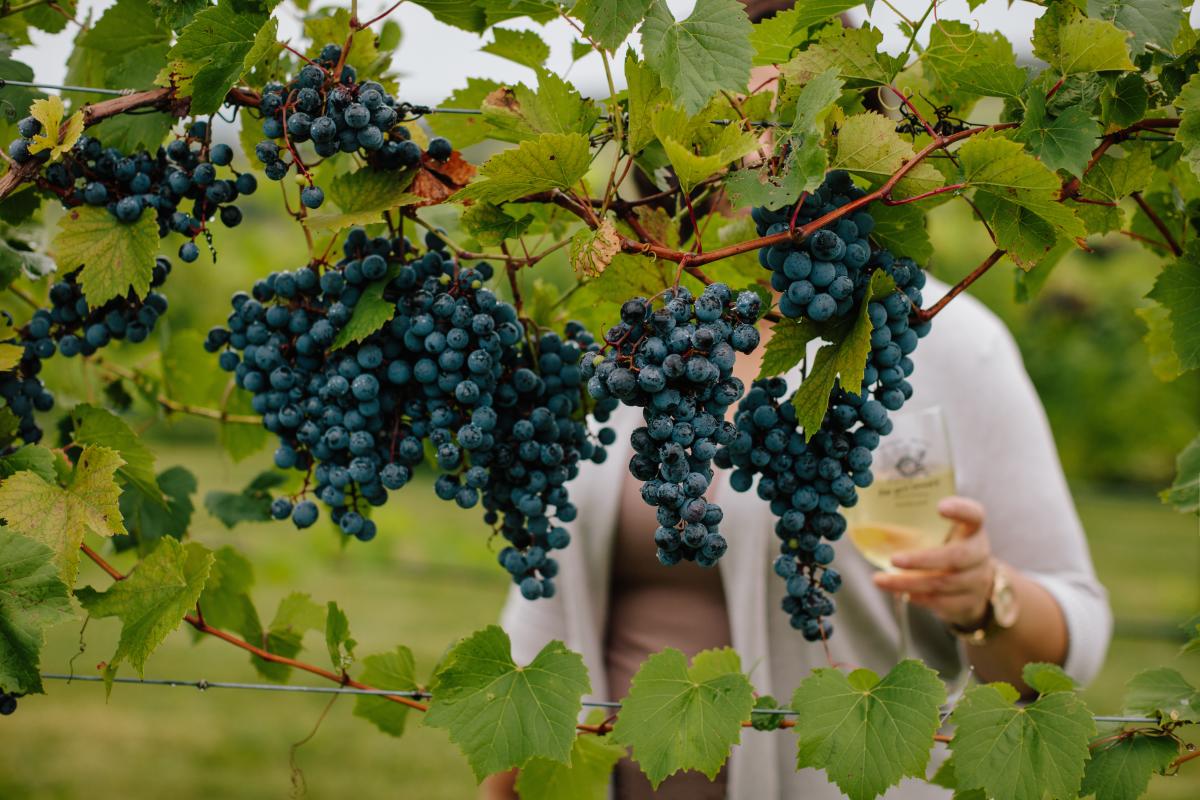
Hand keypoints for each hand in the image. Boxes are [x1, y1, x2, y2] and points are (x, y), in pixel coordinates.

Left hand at [871, 496, 994, 628]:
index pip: (974, 514)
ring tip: (880, 580)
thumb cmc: (948, 548)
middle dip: (922, 560)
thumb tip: (870, 527)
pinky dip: (918, 598)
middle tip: (894, 559)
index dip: (960, 510)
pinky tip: (901, 593)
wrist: (975, 582)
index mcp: (972, 529)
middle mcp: (979, 553)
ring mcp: (977, 580)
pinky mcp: (970, 603)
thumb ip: (919, 526)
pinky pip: (941, 603)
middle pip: (956, 556)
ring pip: (943, 583)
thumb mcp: (941, 533)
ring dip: (908, 583)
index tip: (940, 507)